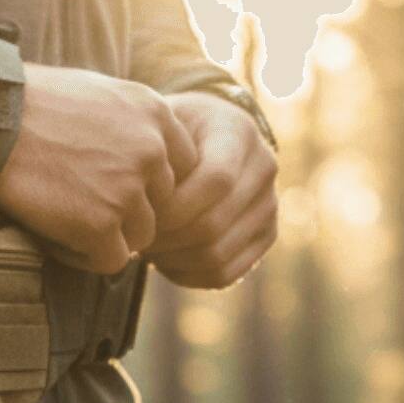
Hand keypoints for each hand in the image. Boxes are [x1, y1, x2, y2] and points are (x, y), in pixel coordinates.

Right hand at [0, 64, 197, 273]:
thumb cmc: (30, 101)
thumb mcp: (99, 93)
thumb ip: (131, 124)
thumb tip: (142, 159)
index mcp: (155, 113)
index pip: (181, 167)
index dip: (150, 183)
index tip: (116, 185)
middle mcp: (151, 150)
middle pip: (162, 205)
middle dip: (130, 212)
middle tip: (85, 206)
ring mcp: (128, 189)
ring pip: (141, 236)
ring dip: (108, 236)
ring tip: (65, 220)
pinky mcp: (100, 224)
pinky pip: (111, 261)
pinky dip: (84, 256)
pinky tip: (56, 236)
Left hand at [147, 91, 278, 290]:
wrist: (203, 140)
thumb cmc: (171, 133)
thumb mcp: (161, 127)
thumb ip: (155, 154)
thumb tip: (139, 201)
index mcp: (238, 133)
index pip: (216, 181)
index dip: (174, 206)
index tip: (142, 210)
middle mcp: (263, 168)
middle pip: (213, 225)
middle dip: (166, 237)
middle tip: (135, 235)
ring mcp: (268, 206)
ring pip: (216, 256)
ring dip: (172, 259)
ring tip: (147, 246)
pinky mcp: (265, 237)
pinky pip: (223, 274)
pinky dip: (187, 275)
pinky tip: (164, 260)